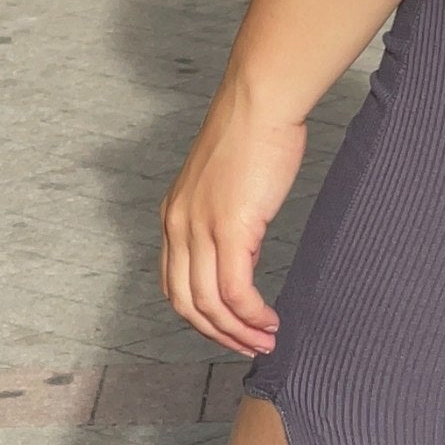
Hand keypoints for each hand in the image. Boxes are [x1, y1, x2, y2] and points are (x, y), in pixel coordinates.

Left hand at [160, 81, 307, 357]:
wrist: (261, 98)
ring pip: (209, 304)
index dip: (199, 316)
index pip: (174, 283)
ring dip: (238, 332)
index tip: (228, 327)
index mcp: (174, 213)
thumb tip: (244, 251)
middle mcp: (179, 225)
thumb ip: (225, 216)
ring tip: (265, 340)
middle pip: (186, 303)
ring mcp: (201, 228)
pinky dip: (252, 315)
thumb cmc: (253, 129)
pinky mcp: (230, 227)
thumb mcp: (226, 180)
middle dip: (217, 334)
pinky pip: (236, 291)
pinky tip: (270, 320)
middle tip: (248, 346)